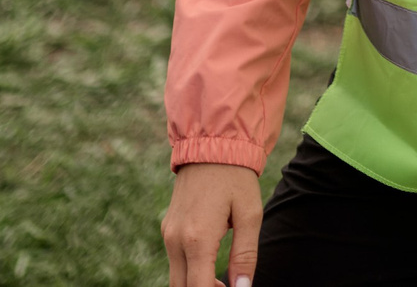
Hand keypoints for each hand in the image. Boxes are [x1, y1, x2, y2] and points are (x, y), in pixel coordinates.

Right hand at [161, 162, 260, 286]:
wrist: (211, 144)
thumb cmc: (236, 178)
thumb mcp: (249, 215)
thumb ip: (245, 255)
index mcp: (197, 239)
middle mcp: (175, 240)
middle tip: (228, 286)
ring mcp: (168, 234)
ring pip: (176, 277)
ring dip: (196, 284)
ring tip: (222, 280)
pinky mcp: (167, 229)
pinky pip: (175, 261)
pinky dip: (190, 271)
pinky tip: (211, 264)